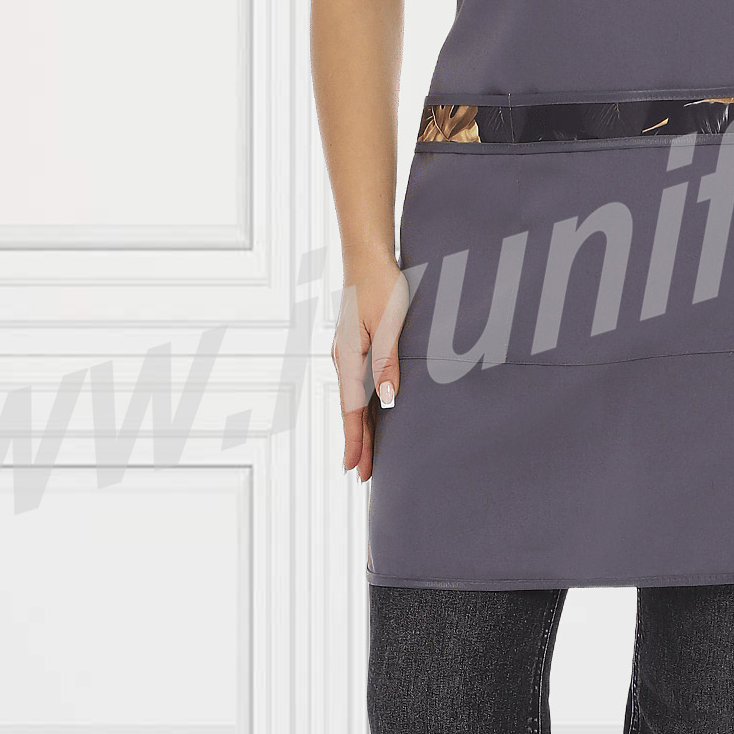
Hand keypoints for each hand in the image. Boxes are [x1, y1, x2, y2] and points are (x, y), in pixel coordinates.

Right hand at [332, 251, 411, 482]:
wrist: (366, 256)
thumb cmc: (382, 286)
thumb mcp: (390, 323)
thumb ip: (388, 361)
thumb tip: (388, 400)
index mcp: (349, 357)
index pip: (353, 410)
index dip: (356, 442)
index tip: (356, 470)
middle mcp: (343, 359)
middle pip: (351, 411)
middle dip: (359, 444)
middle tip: (364, 477)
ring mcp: (347, 353)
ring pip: (354, 400)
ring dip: (361, 428)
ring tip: (366, 455)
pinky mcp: (355, 346)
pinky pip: (357, 386)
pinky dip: (363, 407)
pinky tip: (369, 415)